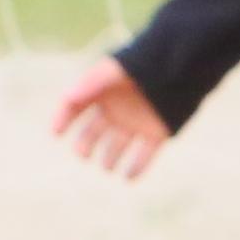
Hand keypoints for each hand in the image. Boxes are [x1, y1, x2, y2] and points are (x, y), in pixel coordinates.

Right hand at [45, 57, 171, 176]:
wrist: (184, 64)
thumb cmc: (145, 63)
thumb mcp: (115, 70)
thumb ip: (92, 82)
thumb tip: (67, 98)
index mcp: (102, 93)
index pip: (74, 108)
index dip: (62, 119)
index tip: (56, 132)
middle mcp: (115, 111)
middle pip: (91, 134)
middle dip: (84, 146)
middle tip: (83, 153)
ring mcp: (135, 124)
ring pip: (115, 149)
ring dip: (109, 161)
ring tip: (107, 165)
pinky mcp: (156, 134)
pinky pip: (143, 157)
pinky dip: (136, 169)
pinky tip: (128, 176)